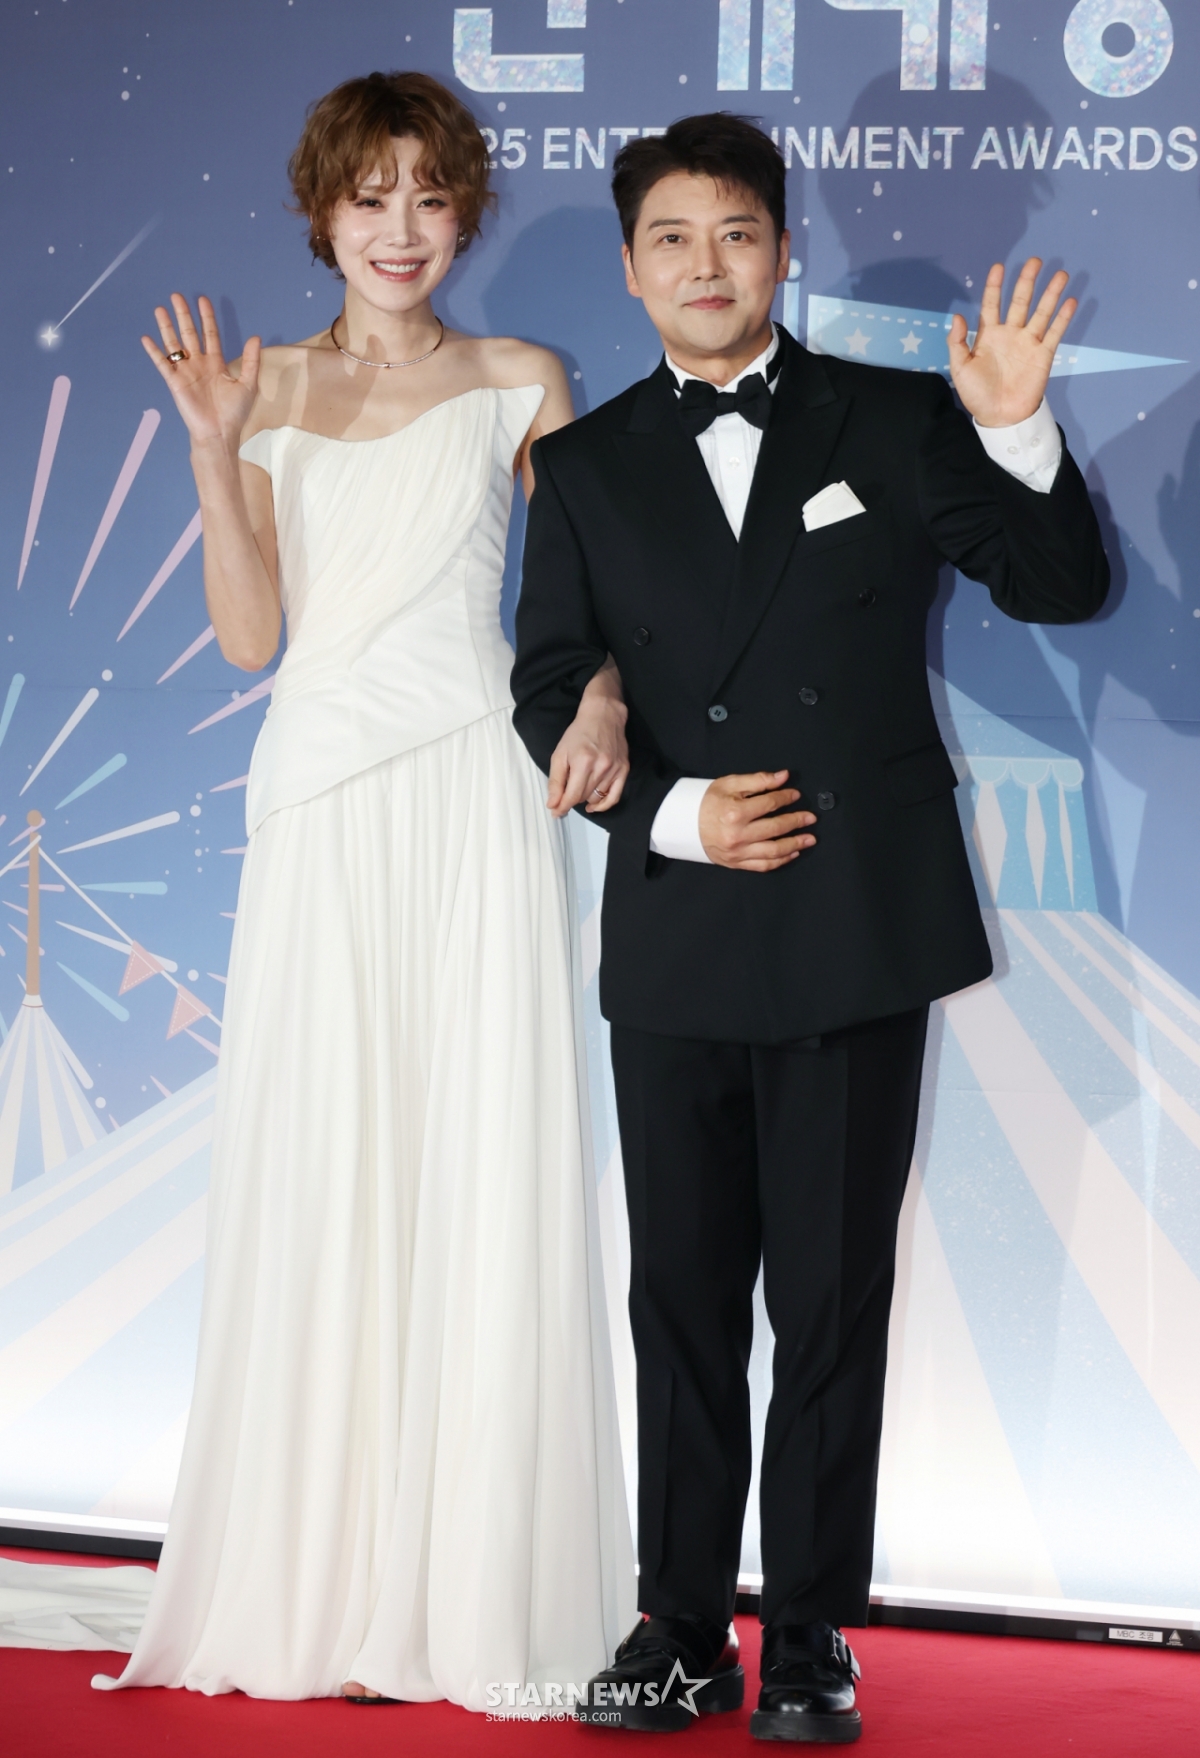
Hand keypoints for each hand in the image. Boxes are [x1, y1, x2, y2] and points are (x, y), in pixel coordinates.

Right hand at [142, 294, 260, 452]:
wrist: (219, 433)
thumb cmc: (235, 413)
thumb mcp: (248, 384)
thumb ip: (251, 361)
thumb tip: (255, 337)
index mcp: (216, 363)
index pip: (210, 334)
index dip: (206, 317)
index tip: (202, 300)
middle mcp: (199, 364)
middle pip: (189, 333)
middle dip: (183, 315)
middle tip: (176, 295)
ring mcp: (186, 372)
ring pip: (174, 344)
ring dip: (167, 327)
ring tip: (160, 309)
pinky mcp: (175, 383)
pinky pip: (162, 364)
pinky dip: (154, 352)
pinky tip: (147, 338)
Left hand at [546, 663, 629, 816]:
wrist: (603, 716)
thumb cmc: (579, 733)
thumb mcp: (559, 754)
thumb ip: (556, 781)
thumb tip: (553, 804)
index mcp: (583, 762)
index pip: (572, 796)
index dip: (562, 807)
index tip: (555, 812)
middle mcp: (601, 768)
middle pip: (583, 797)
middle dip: (571, 799)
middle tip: (564, 795)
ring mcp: (615, 770)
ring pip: (596, 797)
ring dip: (585, 798)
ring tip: (579, 789)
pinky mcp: (624, 770)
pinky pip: (615, 797)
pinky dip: (604, 805)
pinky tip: (593, 806)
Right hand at [699, 770, 816, 871]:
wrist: (683, 825)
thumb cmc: (706, 802)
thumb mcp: (729, 784)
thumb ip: (758, 780)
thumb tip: (783, 777)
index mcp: (735, 812)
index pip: (769, 804)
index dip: (786, 798)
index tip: (796, 794)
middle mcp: (738, 835)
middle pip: (776, 828)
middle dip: (797, 822)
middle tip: (811, 818)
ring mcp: (738, 852)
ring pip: (773, 851)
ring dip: (795, 844)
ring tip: (810, 839)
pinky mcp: (736, 863)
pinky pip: (764, 865)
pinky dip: (781, 860)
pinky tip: (793, 853)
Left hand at [949, 257, 1075, 428]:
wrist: (999, 417)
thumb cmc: (977, 394)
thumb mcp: (960, 368)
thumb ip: (957, 342)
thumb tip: (956, 316)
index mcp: (988, 335)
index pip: (992, 304)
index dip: (994, 286)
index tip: (999, 266)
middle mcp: (1010, 334)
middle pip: (1020, 301)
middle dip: (1027, 281)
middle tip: (1035, 261)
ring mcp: (1028, 343)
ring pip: (1041, 312)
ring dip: (1051, 293)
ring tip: (1060, 274)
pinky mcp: (1042, 355)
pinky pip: (1054, 332)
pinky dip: (1063, 317)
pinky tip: (1070, 300)